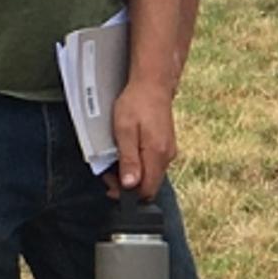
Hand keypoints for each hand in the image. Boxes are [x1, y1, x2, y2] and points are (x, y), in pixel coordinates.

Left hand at [110, 74, 177, 192]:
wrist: (153, 85)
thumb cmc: (137, 103)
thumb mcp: (124, 131)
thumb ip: (129, 159)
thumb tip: (131, 185)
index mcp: (157, 154)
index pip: (146, 190)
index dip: (127, 194)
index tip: (110, 185)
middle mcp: (167, 157)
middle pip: (149, 186)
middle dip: (128, 186)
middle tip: (109, 173)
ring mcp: (168, 152)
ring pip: (150, 176)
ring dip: (133, 175)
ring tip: (116, 161)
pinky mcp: (166, 147)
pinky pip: (153, 165)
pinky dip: (139, 166)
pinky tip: (128, 154)